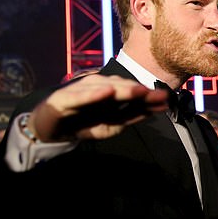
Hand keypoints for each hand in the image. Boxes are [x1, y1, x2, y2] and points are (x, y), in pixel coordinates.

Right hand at [28, 75, 168, 141]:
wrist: (51, 131)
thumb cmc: (83, 125)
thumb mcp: (112, 125)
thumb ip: (131, 117)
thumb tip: (154, 110)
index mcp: (111, 93)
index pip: (133, 93)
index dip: (149, 96)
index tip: (167, 100)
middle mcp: (98, 88)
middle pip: (122, 87)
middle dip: (141, 91)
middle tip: (157, 94)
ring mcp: (82, 91)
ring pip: (104, 88)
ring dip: (123, 89)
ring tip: (140, 91)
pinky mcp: (64, 98)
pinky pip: (81, 96)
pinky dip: (94, 94)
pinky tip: (107, 93)